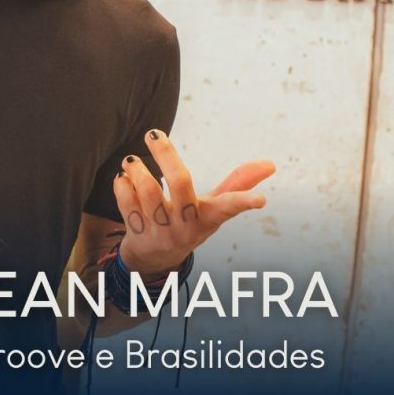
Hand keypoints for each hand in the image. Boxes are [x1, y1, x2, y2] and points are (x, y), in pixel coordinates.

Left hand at [113, 129, 274, 277]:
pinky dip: (122, 186)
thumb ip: (238, 183)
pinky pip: (126, 204)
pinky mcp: (137, 234)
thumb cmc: (191, 223)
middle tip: (153, 134)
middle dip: (166, 156)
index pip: (228, 209)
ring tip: (132, 160)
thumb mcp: (214, 208)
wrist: (155, 260)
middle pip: (180, 184)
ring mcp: (161, 232)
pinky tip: (124, 178)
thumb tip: (271, 163)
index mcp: (208, 217)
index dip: (243, 203)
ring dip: (137, 170)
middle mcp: (186, 226)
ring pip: (148, 193)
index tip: (260, 201)